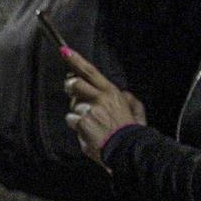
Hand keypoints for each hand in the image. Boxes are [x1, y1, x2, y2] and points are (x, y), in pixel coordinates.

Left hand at [61, 48, 145, 164]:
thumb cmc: (132, 131)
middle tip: (73, 92)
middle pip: (75, 84)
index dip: (76, 60)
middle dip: (71, 87)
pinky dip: (78, 128)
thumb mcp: (136, 109)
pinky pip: (72, 121)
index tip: (64, 51)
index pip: (90, 72)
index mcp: (111, 93)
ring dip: (79, 115)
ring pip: (73, 107)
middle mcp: (99, 99)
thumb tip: (120, 93)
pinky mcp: (82, 124)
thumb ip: (126, 98)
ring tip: (93, 125)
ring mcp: (89, 111)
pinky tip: (90, 133)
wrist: (129, 149)